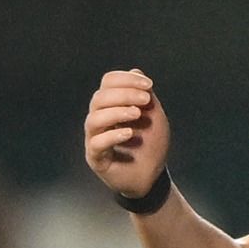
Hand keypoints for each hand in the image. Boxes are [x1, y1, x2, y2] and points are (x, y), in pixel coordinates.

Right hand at [83, 69, 169, 197]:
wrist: (153, 175)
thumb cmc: (151, 144)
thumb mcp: (154, 117)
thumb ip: (146, 96)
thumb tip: (136, 71)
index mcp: (112, 105)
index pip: (108, 83)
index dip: (126, 80)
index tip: (149, 85)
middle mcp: (99, 119)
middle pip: (99, 99)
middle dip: (124, 95)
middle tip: (145, 100)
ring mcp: (95, 138)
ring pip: (94, 119)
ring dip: (117, 112)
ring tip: (137, 114)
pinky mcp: (96, 158)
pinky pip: (96, 143)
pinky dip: (112, 136)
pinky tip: (129, 133)